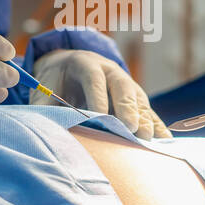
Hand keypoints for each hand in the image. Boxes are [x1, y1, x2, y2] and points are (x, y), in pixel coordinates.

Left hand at [31, 49, 169, 139]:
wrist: (69, 67)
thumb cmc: (55, 82)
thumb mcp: (44, 89)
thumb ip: (43, 105)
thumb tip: (40, 128)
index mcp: (85, 63)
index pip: (93, 78)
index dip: (97, 96)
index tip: (98, 115)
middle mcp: (110, 71)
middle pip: (122, 87)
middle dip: (127, 108)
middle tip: (130, 128)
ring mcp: (126, 84)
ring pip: (138, 99)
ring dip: (144, 119)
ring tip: (148, 139)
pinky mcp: (136, 100)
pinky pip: (148, 112)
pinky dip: (156, 126)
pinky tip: (164, 141)